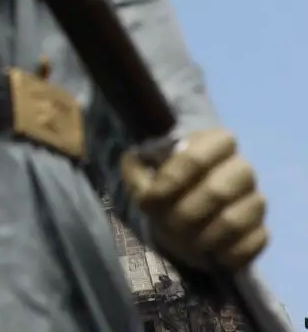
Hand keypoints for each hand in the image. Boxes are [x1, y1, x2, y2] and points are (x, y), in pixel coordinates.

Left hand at [120, 127, 268, 271]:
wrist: (184, 221)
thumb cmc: (163, 191)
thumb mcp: (141, 174)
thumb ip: (135, 164)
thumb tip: (136, 158)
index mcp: (211, 143)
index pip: (197, 156)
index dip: (172, 179)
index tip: (153, 199)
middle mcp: (240, 167)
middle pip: (217, 191)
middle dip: (184, 214)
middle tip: (167, 226)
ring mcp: (255, 200)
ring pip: (232, 222)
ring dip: (201, 238)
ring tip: (184, 243)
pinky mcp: (262, 231)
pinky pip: (248, 246)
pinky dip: (222, 255)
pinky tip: (207, 254)